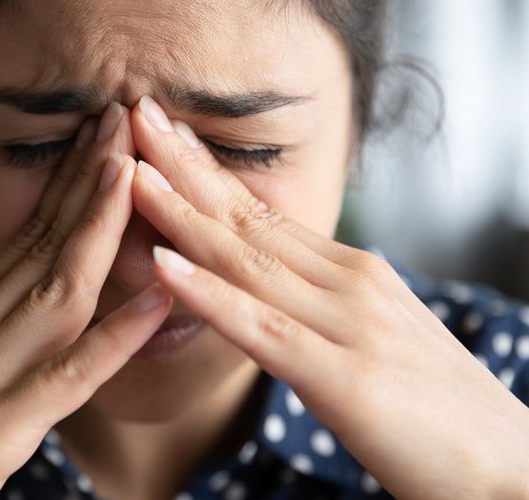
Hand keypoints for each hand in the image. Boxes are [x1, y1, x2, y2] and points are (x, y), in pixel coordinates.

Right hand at [0, 104, 172, 499]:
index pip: (29, 233)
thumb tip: (40, 289)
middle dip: (90, 178)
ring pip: (57, 286)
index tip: (104, 137)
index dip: (72, 182)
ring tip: (134, 171)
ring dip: (99, 225)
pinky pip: (68, 373)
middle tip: (123, 118)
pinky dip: (116, 335)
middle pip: (44, 240)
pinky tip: (157, 299)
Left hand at [128, 96, 528, 498]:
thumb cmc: (433, 406)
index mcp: (351, 273)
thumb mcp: (369, 335)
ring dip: (181, 213)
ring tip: (131, 172)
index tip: (165, 138)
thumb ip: (316, 306)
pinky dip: (209, 293)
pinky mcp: (345, 377)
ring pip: (246, 260)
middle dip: (184, 167)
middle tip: (136, 117)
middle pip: (248, 219)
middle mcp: (348, 282)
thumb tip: (264, 285)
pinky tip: (163, 263)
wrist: (509, 465)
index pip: (263, 214)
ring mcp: (348, 323)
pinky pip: (262, 327)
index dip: (208, 174)